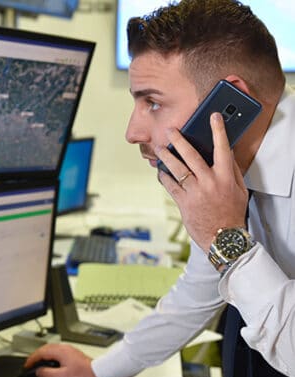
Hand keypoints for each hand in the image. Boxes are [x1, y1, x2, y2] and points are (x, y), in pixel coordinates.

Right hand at [23, 343, 100, 376]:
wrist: (97, 372)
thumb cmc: (84, 374)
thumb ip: (48, 374)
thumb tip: (38, 372)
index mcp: (60, 351)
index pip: (41, 353)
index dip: (31, 359)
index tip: (26, 366)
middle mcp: (63, 348)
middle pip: (44, 349)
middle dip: (35, 356)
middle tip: (29, 364)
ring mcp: (67, 349)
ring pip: (50, 349)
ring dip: (41, 355)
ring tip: (37, 364)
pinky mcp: (71, 352)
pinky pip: (55, 351)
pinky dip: (48, 356)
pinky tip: (49, 362)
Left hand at [155, 112, 248, 252]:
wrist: (222, 238)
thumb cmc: (232, 213)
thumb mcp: (239, 190)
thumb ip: (233, 171)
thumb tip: (227, 153)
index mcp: (225, 177)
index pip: (222, 149)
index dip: (218, 131)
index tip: (213, 117)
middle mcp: (209, 182)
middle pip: (191, 155)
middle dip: (179, 140)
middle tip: (170, 131)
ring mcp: (195, 192)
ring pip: (177, 169)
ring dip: (166, 157)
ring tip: (158, 149)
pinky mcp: (183, 202)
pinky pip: (170, 186)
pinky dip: (164, 177)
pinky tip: (160, 171)